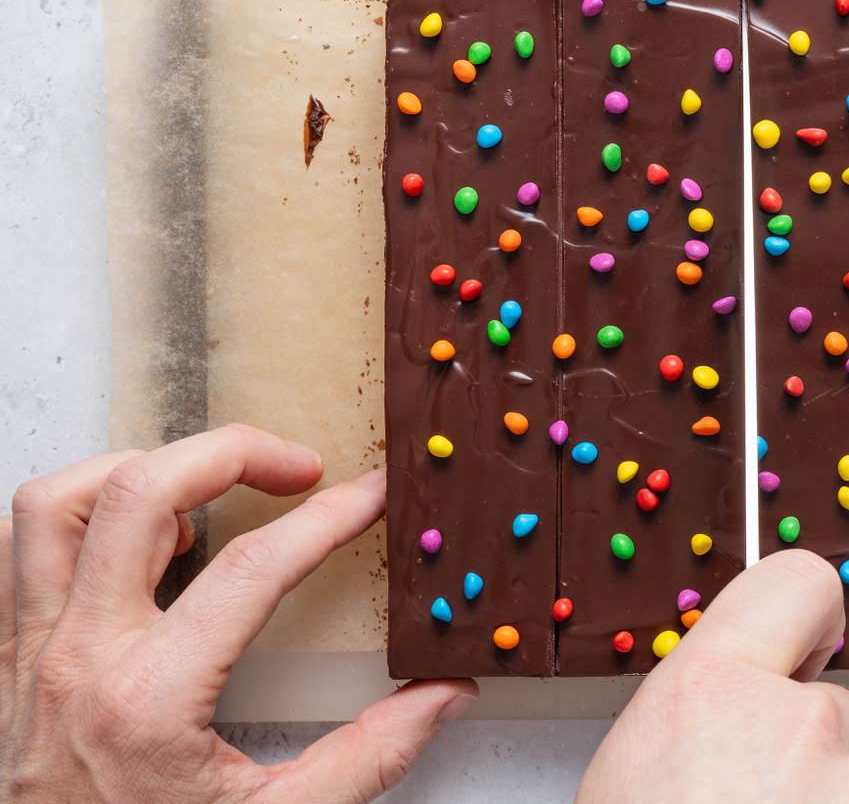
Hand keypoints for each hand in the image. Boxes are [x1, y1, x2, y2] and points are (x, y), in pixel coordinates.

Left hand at [1, 424, 476, 802]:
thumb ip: (369, 757)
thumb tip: (443, 694)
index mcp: (150, 702)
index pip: (253, 567)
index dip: (328, 518)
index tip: (370, 496)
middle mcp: (77, 661)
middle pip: (141, 494)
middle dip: (233, 453)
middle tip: (296, 468)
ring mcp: (27, 655)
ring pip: (57, 504)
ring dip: (136, 472)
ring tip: (201, 488)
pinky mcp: (3, 663)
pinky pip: (14, 551)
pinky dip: (71, 516)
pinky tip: (126, 533)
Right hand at [577, 549, 848, 802]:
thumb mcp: (633, 758)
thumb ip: (702, 705)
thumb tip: (739, 703)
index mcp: (712, 686)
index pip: (802, 582)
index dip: (812, 617)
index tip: (809, 646)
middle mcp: (792, 723)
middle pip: (839, 705)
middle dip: (815, 744)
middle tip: (755, 790)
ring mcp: (848, 786)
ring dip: (826, 799)